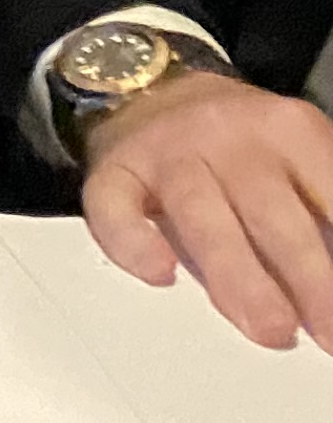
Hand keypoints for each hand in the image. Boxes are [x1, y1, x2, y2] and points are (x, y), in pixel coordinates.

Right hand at [82, 74, 332, 351]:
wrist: (154, 89)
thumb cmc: (240, 143)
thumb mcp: (299, 154)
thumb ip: (320, 204)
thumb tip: (332, 286)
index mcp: (288, 130)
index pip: (328, 190)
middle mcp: (228, 136)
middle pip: (269, 209)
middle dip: (305, 275)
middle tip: (328, 333)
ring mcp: (165, 153)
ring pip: (201, 215)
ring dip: (238, 275)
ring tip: (268, 329)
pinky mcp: (111, 171)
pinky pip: (115, 208)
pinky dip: (133, 241)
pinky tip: (159, 272)